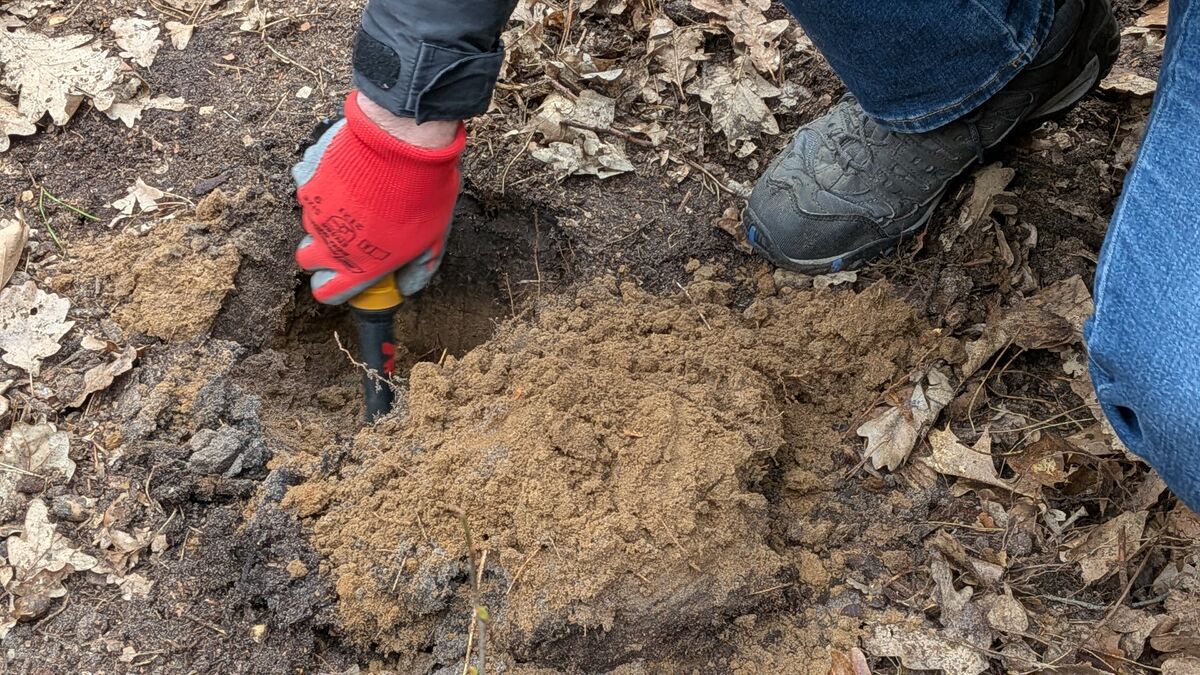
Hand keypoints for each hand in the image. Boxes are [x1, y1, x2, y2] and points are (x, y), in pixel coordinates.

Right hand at [292, 91, 464, 304]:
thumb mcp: (433, 241)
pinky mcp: (306, 178)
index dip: (336, 286)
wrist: (403, 144)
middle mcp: (327, 243)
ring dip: (327, 213)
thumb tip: (407, 287)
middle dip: (323, 252)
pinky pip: (308, 185)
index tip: (349, 275)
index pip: (326, 292)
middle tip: (350, 235)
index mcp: (356, 267)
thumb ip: (418, 270)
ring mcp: (313, 210)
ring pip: (309, 220)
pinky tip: (347, 171)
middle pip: (308, 259)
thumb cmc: (422, 195)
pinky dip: (321, 180)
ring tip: (358, 194)